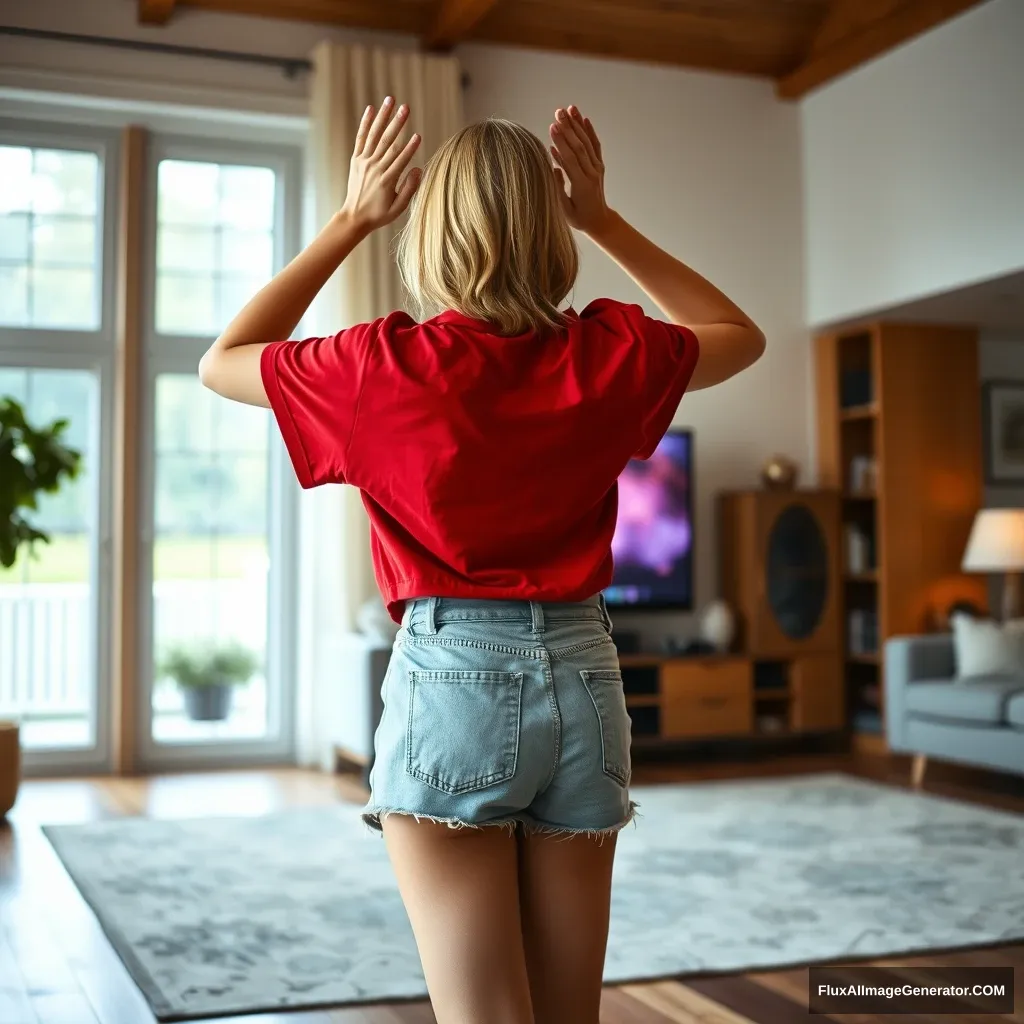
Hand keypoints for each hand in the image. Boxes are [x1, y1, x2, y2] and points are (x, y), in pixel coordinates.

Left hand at [341, 97, 421, 231]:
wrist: (354, 217)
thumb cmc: (379, 214)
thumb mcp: (398, 208)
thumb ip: (409, 189)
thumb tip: (418, 170)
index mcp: (386, 180)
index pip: (400, 160)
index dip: (410, 148)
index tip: (418, 135)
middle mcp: (374, 168)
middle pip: (388, 142)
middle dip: (398, 123)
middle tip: (406, 107)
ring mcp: (364, 162)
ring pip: (375, 135)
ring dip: (384, 116)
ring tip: (391, 100)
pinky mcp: (356, 159)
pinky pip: (361, 138)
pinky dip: (365, 123)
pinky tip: (371, 109)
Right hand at [549, 105, 612, 236]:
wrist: (600, 221)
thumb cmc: (579, 218)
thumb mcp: (565, 210)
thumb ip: (559, 189)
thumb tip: (554, 168)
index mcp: (582, 185)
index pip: (571, 159)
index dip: (562, 142)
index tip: (552, 126)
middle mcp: (592, 173)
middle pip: (580, 146)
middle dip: (568, 128)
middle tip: (558, 112)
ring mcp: (597, 168)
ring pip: (587, 143)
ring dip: (578, 125)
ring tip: (569, 109)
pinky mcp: (599, 166)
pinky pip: (596, 146)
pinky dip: (590, 131)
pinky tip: (584, 118)